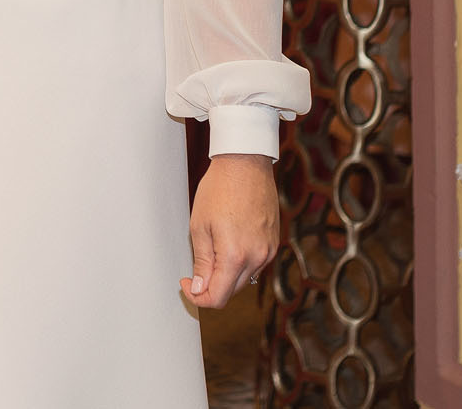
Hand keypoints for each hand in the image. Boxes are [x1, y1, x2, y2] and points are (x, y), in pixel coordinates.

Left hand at [182, 154, 278, 307]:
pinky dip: (240, 263)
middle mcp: (257, 258)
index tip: (187, 284)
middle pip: (232, 291)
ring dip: (226, 275)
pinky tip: (228, 243)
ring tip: (212, 249)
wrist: (245, 164)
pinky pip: (255, 264)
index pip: (218, 297)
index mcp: (235, 256)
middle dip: (211, 287)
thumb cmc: (219, 189)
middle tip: (194, 270)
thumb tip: (200, 289)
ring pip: (244, 279)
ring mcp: (268, 251)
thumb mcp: (200, 226)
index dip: (198, 297)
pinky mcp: (274, 243)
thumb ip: (202, 263)